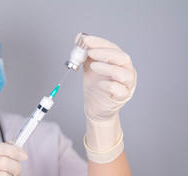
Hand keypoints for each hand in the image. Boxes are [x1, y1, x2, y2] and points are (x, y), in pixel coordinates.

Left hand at [79, 34, 136, 162]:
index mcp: (119, 62)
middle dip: (105, 53)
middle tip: (91, 51)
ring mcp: (126, 85)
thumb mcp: (89, 68)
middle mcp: (126, 71)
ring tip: (93, 66)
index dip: (100, 43)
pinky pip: (120, 90)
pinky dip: (111, 86)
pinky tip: (101, 84)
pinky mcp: (122, 97)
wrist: (95, 107)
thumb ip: (86, 54)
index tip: (86, 40)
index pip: (113, 48)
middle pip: (122, 58)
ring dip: (108, 67)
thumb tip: (79, 37)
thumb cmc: (95, 86)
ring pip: (123, 74)